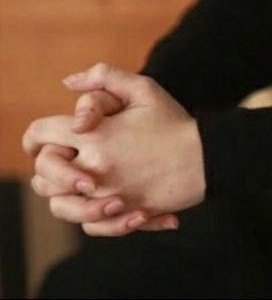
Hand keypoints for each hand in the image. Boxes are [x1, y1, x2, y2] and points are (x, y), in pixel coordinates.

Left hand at [23, 63, 204, 235]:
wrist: (205, 158)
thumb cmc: (174, 121)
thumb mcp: (143, 88)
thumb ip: (104, 77)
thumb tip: (68, 82)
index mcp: (96, 135)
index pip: (41, 134)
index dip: (35, 135)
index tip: (41, 138)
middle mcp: (94, 169)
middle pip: (44, 173)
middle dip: (48, 164)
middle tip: (63, 158)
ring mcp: (106, 196)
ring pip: (60, 205)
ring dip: (65, 192)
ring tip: (82, 181)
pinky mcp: (120, 216)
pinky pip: (88, 224)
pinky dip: (91, 214)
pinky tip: (107, 198)